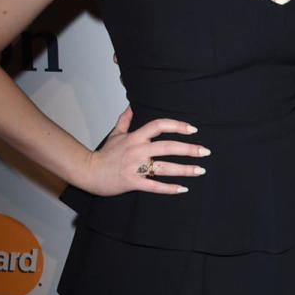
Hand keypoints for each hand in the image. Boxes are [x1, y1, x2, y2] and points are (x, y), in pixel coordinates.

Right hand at [81, 107, 208, 195]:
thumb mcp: (115, 134)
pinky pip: (155, 186)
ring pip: (165, 168)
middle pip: (168, 147)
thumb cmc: (104, 154)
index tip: (192, 129)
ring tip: (200, 170)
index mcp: (135, 137)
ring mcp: (136, 167)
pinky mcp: (134, 182)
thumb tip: (132, 105)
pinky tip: (183, 188)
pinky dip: (169, 188)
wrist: (89, 172)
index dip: (177, 125)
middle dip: (189, 149)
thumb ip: (126, 119)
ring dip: (185, 169)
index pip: (158, 125)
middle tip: (205, 151)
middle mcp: (137, 150)